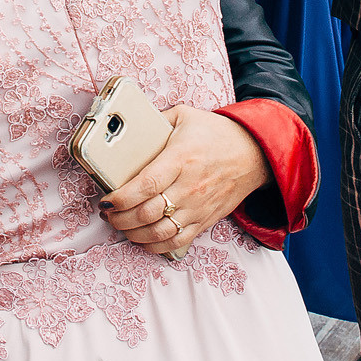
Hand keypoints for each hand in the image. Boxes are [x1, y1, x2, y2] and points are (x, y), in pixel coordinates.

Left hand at [101, 104, 266, 256]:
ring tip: (120, 225)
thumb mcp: (185, 115)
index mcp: (181, 158)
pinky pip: (177, 241)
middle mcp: (189, 186)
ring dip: (134, 233)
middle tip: (108, 212)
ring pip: (159, 232)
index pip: (146, 185)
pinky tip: (142, 238)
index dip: (121, 197)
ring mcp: (197, 206)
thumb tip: (129, 126)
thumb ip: (156, 119)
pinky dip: (155, 245)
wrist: (254, 153)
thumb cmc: (217, 133)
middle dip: (120, 217)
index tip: (107, 199)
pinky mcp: (204, 220)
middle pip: (147, 213)